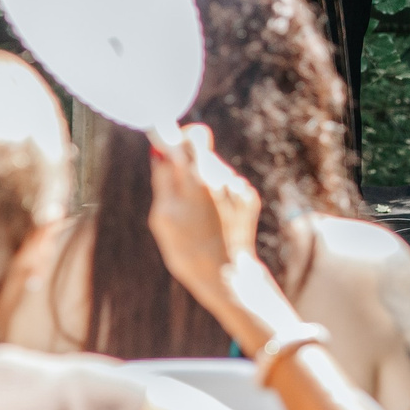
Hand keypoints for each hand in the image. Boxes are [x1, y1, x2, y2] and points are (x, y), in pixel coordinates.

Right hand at [146, 123, 264, 307]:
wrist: (225, 273)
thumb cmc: (185, 248)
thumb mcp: (162, 216)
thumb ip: (163, 180)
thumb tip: (161, 152)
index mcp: (197, 179)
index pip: (189, 136)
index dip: (176, 136)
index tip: (165, 144)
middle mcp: (221, 177)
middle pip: (202, 149)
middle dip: (186, 158)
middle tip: (176, 178)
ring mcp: (238, 187)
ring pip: (214, 169)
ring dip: (202, 180)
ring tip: (195, 212)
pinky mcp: (249, 197)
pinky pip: (228, 186)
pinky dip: (217, 195)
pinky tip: (213, 219)